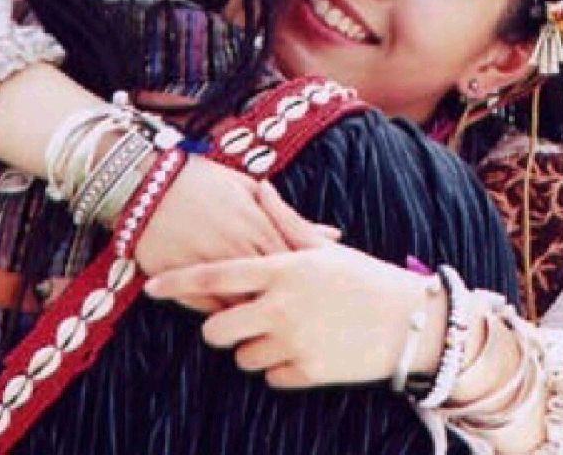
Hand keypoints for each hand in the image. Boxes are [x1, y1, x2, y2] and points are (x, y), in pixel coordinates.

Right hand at [134, 158, 338, 310]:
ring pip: (241, 304)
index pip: (293, 264)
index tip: (317, 296)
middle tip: (299, 320)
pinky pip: (207, 307)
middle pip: (271, 289)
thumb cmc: (204, 181)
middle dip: (285, 305)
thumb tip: (334, 234)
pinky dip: (221, 315)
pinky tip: (232, 322)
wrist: (149, 181)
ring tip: (267, 327)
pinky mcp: (182, 277)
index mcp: (258, 224)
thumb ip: (291, 217)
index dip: (306, 284)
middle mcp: (237, 246)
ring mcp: (209, 264)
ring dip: (254, 317)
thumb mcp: (249, 190)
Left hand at [144, 224, 446, 388]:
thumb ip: (283, 220)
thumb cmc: (365, 278)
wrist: (411, 322)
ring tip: (281, 332)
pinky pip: (270, 377)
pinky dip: (279, 366)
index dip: (180, 282)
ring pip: (242, 356)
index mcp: (284, 269)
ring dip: (252, 347)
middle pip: (217, 328)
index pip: (217, 275)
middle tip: (236, 319)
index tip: (151, 287)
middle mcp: (281, 306)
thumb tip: (259, 185)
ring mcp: (293, 342)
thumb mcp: (323, 250)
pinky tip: (302, 349)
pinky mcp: (307, 373)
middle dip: (220, 327)